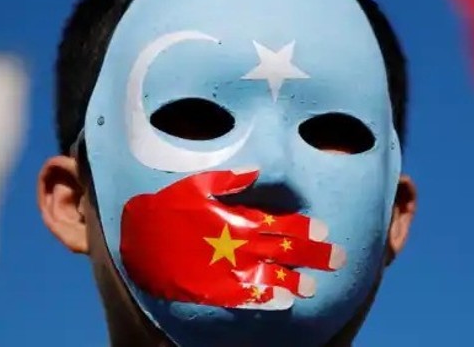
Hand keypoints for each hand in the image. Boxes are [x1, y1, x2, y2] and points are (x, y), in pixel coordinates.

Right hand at [119, 167, 345, 309]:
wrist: (135, 242)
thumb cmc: (166, 208)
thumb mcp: (196, 184)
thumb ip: (230, 179)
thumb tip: (257, 169)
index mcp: (236, 219)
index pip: (280, 224)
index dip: (305, 228)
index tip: (326, 231)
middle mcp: (237, 246)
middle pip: (284, 251)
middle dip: (313, 255)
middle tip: (338, 258)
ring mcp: (227, 271)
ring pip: (271, 277)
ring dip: (296, 282)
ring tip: (315, 287)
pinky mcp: (215, 291)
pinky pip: (247, 298)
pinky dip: (268, 300)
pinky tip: (286, 303)